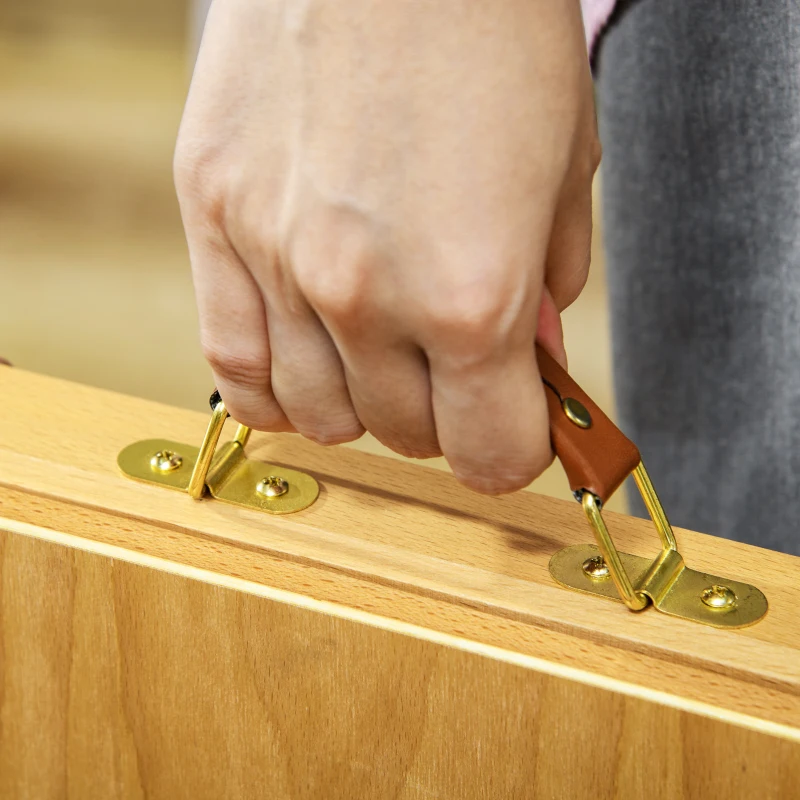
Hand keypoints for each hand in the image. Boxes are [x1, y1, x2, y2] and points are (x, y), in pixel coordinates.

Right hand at [175, 0, 598, 493]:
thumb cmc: (492, 30)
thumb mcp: (564, 172)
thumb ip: (545, 294)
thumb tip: (527, 367)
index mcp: (473, 293)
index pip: (492, 454)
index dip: (513, 451)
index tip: (514, 431)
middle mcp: (367, 294)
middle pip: (407, 436)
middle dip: (444, 415)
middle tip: (455, 368)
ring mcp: (277, 258)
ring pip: (321, 415)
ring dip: (365, 401)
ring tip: (383, 351)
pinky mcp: (213, 216)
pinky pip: (232, 367)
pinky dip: (274, 389)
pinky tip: (305, 362)